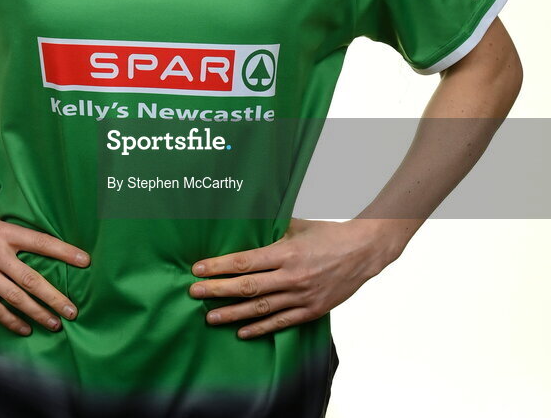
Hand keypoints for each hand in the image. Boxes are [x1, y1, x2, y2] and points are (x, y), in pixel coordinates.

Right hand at [0, 207, 90, 335]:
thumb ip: (11, 221)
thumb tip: (35, 219)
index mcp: (5, 232)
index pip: (41, 242)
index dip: (64, 251)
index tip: (85, 261)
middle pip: (31, 278)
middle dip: (55, 296)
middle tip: (73, 310)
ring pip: (15, 297)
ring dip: (37, 312)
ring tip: (55, 323)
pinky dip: (11, 320)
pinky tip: (25, 328)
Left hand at [188, 217, 389, 338]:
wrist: (363, 251)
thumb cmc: (328, 234)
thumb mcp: (297, 225)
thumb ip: (271, 229)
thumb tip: (245, 226)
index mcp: (285, 252)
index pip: (244, 262)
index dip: (219, 267)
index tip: (198, 269)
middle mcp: (291, 276)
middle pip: (247, 287)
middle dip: (217, 291)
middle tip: (194, 293)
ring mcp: (302, 296)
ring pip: (261, 308)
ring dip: (233, 314)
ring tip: (211, 317)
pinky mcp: (312, 310)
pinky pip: (282, 322)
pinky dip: (261, 329)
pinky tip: (242, 332)